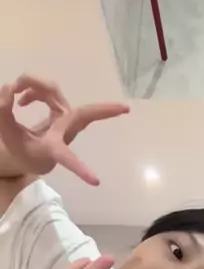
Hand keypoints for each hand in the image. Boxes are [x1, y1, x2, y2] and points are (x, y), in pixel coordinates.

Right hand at [0, 75, 128, 184]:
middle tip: (126, 109)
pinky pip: (48, 90)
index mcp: (54, 148)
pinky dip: (32, 89)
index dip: (79, 168)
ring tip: (16, 95)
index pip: (67, 157)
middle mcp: (64, 132)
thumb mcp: (8, 136)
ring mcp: (65, 118)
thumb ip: (3, 114)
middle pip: (84, 114)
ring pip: (54, 92)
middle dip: (104, 111)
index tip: (95, 181)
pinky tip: (22, 99)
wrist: (30, 154)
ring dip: (33, 86)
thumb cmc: (23, 151)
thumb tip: (8, 89)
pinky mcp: (61, 110)